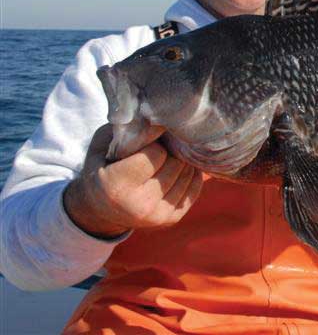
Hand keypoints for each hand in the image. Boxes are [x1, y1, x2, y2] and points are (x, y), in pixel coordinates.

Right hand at [63, 124, 203, 238]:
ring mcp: (157, 216)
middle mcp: (139, 206)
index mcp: (116, 186)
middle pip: (175, 164)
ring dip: (180, 162)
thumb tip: (162, 120)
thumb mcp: (104, 145)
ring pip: (188, 174)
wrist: (100, 210)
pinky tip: (174, 171)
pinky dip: (189, 174)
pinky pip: (195, 186)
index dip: (153, 144)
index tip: (147, 143)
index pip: (156, 154)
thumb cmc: (103, 168)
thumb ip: (129, 130)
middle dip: (169, 153)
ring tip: (165, 160)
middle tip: (158, 150)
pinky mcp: (172, 219)